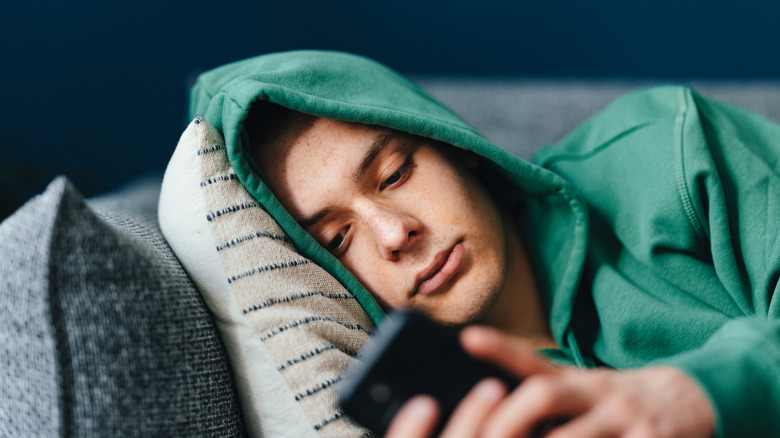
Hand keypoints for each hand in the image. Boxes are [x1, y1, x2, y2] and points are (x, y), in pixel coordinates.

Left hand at [386, 326, 715, 437]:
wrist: (690, 401)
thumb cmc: (616, 402)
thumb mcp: (581, 388)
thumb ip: (544, 394)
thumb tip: (489, 411)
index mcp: (575, 380)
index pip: (531, 360)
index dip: (499, 348)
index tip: (467, 337)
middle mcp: (596, 392)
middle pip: (544, 394)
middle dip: (509, 419)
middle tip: (485, 437)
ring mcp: (624, 417)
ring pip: (572, 436)